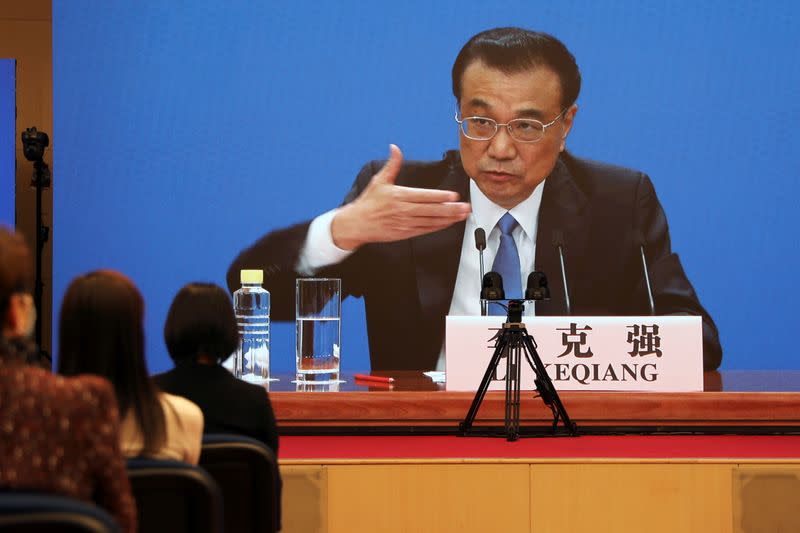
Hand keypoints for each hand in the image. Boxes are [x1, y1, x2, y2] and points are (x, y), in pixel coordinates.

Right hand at [331, 145, 470, 249]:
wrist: (357, 224)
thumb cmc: (368, 203)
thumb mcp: (379, 180)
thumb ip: (392, 164)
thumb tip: (395, 148)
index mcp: (399, 196)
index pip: (424, 196)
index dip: (440, 196)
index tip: (453, 195)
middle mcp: (404, 210)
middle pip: (431, 210)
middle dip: (451, 209)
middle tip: (465, 207)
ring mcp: (406, 223)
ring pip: (431, 221)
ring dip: (449, 218)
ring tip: (462, 215)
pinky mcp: (406, 233)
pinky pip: (426, 230)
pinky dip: (439, 226)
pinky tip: (449, 222)